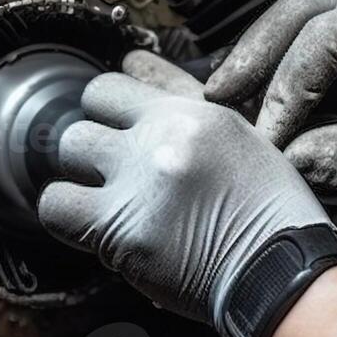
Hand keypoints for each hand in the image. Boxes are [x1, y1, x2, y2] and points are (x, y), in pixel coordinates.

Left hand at [37, 72, 330, 323]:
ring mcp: (140, 186)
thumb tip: (132, 60)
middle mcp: (162, 141)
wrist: (281, 275)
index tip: (115, 137)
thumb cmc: (269, 213)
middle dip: (92, 152)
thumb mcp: (241, 137)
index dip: (106, 116)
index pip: (108, 87)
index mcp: (192, 114)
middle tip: (114, 179)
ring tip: (106, 204)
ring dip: (79, 180)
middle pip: (82, 122)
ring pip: (66, 155)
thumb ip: (181, 96)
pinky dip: (67, 218)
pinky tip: (95, 230)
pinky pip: (56, 208)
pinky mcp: (122, 232)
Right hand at [205, 0, 336, 213]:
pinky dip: (295, 79)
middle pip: (297, 12)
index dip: (281, 91)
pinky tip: (273, 114)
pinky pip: (324, 50)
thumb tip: (285, 162)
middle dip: (253, 55)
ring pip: (305, 27)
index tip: (266, 142)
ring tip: (233, 108)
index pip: (317, 41)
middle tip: (214, 99)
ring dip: (269, 65)